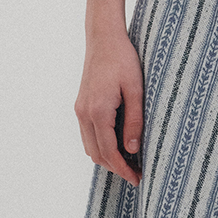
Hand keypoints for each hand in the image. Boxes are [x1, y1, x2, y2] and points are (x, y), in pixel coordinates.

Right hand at [75, 27, 144, 186]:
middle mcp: (84, 113)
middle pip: (96, 154)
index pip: (109, 151)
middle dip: (115, 167)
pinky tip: (118, 145)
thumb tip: (133, 150)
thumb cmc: (123, 60)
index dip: (123, 169)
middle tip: (136, 174)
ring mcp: (80, 109)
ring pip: (90, 146)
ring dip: (107, 158)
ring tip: (130, 162)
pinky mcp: (81, 105)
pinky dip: (101, 145)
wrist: (103, 38)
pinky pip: (88, 134)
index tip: (137, 179)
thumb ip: (134, 121)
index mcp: (98, 111)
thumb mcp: (136, 90)